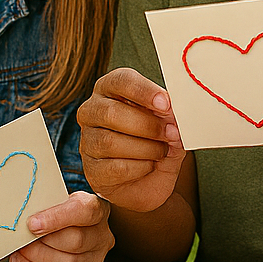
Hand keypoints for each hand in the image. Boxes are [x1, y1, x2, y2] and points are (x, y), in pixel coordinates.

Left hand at [8, 192, 114, 261]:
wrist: (67, 230)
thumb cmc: (58, 214)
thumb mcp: (55, 200)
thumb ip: (43, 205)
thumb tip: (22, 218)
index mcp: (96, 210)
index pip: (84, 211)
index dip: (57, 218)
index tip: (32, 223)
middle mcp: (100, 237)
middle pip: (76, 242)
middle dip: (41, 244)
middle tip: (20, 242)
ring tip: (19, 256)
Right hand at [75, 68, 183, 211]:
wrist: (149, 180)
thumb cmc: (155, 142)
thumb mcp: (168, 124)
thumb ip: (169, 115)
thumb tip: (174, 112)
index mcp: (110, 89)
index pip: (120, 81)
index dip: (143, 91)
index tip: (165, 104)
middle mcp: (92, 111)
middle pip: (111, 112)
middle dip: (147, 125)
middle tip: (172, 133)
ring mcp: (88, 141)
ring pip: (111, 142)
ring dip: (147, 148)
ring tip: (162, 151)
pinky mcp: (92, 169)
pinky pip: (115, 167)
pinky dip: (140, 168)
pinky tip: (149, 165)